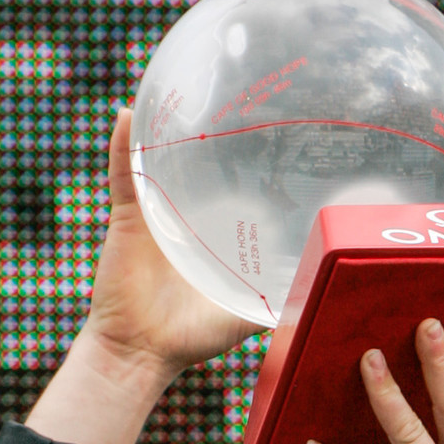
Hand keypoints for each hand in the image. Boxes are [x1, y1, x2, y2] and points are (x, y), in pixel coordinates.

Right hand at [27, 109, 258, 443]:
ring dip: (167, 128)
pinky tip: (128, 113)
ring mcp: (156, 215)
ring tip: (185, 90)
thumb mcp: (245, 317)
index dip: (253, 171)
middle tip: (246, 103)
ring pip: (161, 162)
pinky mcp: (130, 218)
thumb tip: (319, 290)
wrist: (140, 353)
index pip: (234, 193)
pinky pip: (125, 175)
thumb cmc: (191, 339)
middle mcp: (185, 220)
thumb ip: (277, 302)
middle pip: (201, 169)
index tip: (279, 145)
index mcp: (211, 237)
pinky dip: (124, 145)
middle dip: (218, 138)